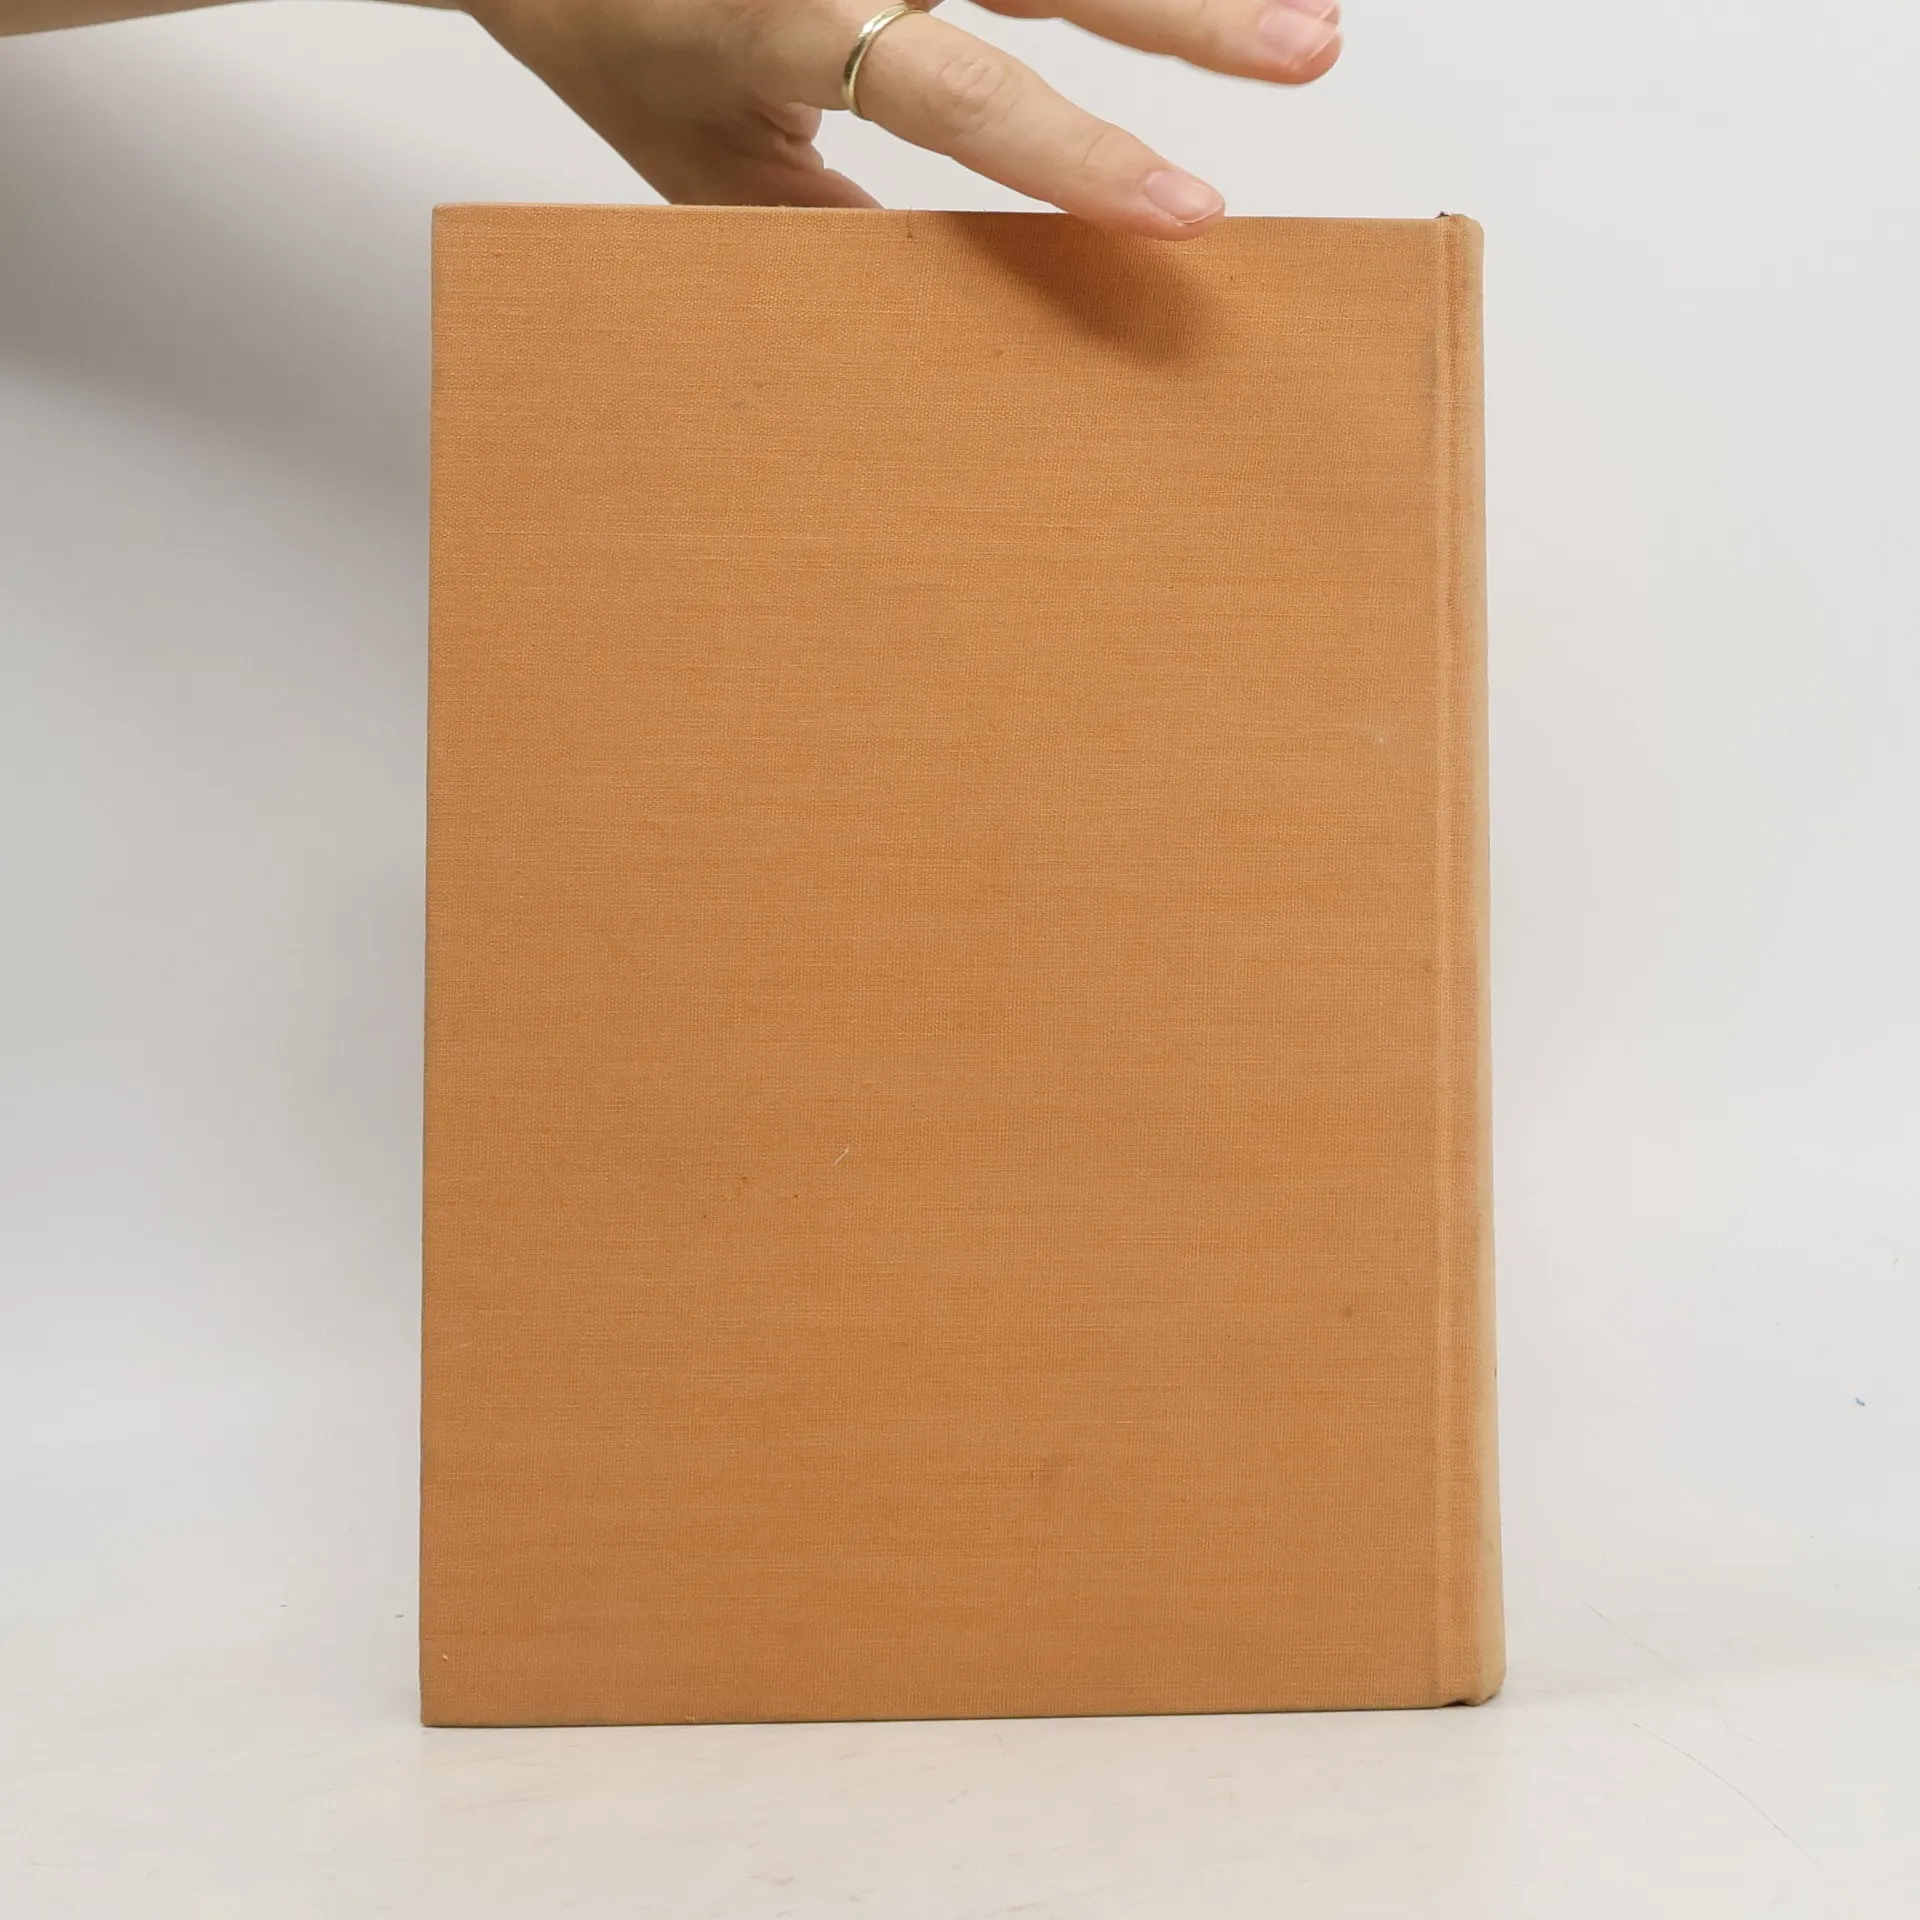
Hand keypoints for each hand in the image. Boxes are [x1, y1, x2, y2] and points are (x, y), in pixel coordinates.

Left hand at [466, 0, 1341, 239]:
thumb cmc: (622, 48)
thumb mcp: (710, 176)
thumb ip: (833, 232)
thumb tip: (967, 304)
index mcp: (785, 24)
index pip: (959, 92)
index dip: (1080, 155)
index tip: (1190, 212)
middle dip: (1190, 9)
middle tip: (1310, 49)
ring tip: (1299, 17)